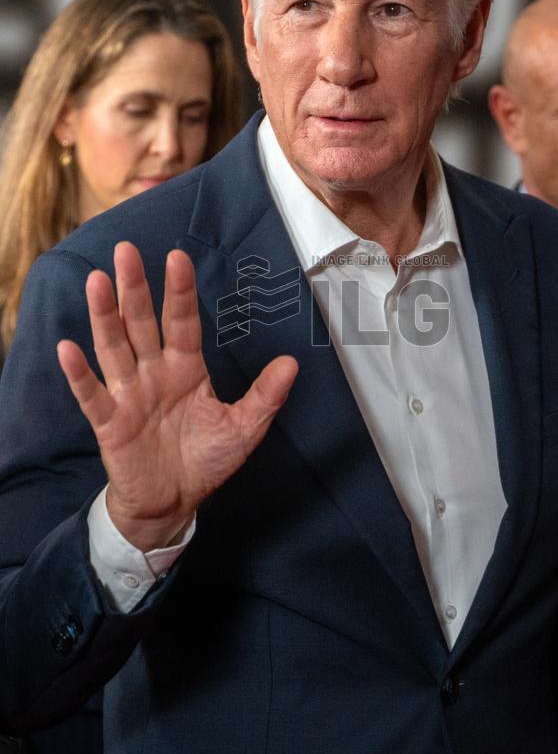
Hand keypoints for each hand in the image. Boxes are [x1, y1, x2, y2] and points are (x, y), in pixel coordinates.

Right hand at [57, 241, 297, 550]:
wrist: (172, 503)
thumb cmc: (205, 460)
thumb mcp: (243, 429)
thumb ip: (265, 396)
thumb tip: (292, 363)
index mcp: (185, 368)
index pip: (182, 321)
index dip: (179, 292)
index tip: (177, 258)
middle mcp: (153, 373)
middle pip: (142, 323)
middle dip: (136, 288)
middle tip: (126, 250)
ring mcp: (129, 395)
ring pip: (114, 347)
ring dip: (105, 316)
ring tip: (98, 281)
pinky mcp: (109, 423)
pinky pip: (92, 395)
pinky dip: (79, 374)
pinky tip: (68, 348)